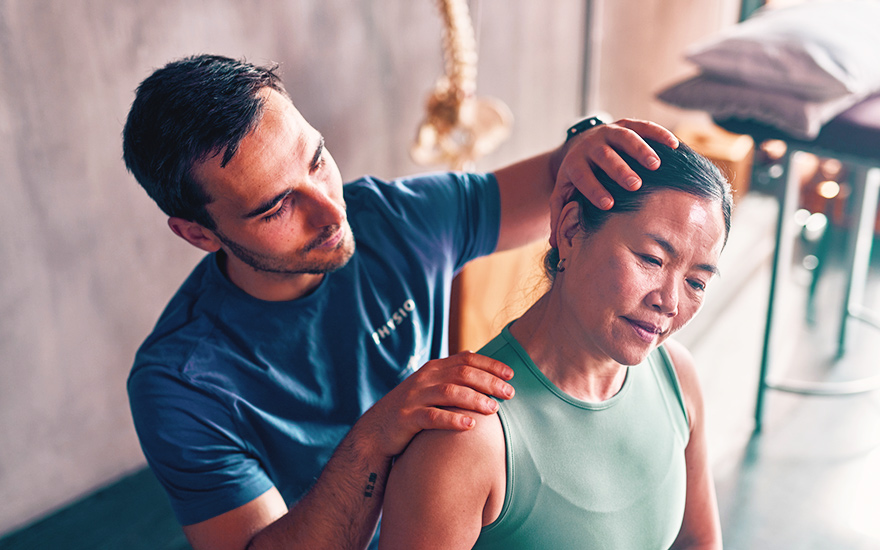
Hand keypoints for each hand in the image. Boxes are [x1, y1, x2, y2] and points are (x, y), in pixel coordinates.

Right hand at [356, 351, 513, 458]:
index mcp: (433, 368)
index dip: (490, 365)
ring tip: (494, 409)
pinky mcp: (406, 418)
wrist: (376, 431)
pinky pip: (432, 417)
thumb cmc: (411, 409)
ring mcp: (415, 398)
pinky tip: (470, 425)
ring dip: (475, 399)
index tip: (511, 375)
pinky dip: (453, 420)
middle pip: (462, 374)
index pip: (466, 359)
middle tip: (510, 394)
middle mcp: (425, 379)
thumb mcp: (428, 385)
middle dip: (489, 382)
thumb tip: (473, 354)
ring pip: (450, 393)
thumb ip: (449, 372)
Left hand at [548, 119, 678, 247]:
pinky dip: (659, 134)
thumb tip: (556, 245)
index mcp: (574, 164)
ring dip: (640, 150)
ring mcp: (609, 132)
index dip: (594, 189)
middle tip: (635, 185)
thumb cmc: (576, 177)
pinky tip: (674, 146)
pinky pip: (643, 126)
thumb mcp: (563, 194)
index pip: (582, 176)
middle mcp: (590, 145)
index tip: (609, 204)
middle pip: (604, 155)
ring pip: (624, 137)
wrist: (579, 144)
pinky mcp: (625, 124)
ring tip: (655, 166)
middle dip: (619, 170)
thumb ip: (560, 216)